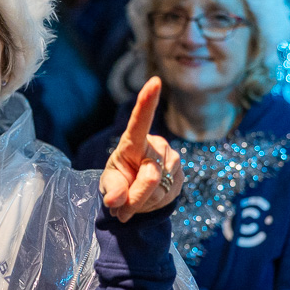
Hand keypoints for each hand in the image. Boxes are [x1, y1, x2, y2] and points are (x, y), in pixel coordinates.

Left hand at [99, 77, 183, 222]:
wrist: (136, 196)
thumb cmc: (118, 183)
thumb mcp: (109, 186)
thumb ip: (111, 191)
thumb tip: (116, 200)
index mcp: (132, 142)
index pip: (140, 121)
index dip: (147, 102)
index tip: (155, 81)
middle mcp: (155, 145)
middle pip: (150, 174)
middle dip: (136, 196)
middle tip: (123, 207)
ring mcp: (171, 159)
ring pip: (160, 187)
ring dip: (145, 201)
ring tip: (137, 198)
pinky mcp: (180, 175)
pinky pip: (168, 195)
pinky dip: (155, 204)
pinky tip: (150, 200)